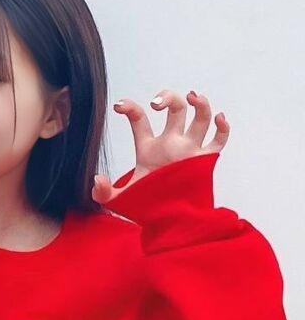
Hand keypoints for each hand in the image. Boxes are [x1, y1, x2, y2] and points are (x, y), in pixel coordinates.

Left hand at [92, 89, 229, 204]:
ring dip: (199, 103)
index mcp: (149, 148)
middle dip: (169, 97)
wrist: (168, 223)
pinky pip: (218, 140)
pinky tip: (220, 118)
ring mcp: (189, 150)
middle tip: (156, 103)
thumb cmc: (146, 209)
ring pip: (200, 117)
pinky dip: (223, 128)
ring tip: (192, 96)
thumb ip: (103, 192)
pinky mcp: (204, 161)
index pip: (139, 120)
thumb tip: (97, 178)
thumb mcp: (120, 200)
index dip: (129, 107)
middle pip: (175, 109)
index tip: (119, 106)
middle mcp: (171, 143)